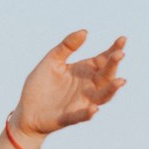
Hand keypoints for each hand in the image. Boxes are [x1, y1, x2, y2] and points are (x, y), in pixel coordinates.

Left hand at [11, 29, 126, 140]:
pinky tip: (94, 108)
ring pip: (102, 97)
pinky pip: (80, 116)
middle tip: (119, 54)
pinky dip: (88, 113)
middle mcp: (87, 87)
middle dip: (113, 65)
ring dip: (111, 90)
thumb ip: (66, 46)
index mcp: (84, 71)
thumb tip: (85, 31)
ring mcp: (80, 103)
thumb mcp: (52, 60)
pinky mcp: (69, 117)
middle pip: (106, 76)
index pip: (103, 59)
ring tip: (120, 81)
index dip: (113, 50)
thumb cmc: (40, 85)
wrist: (25, 111)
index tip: (122, 39)